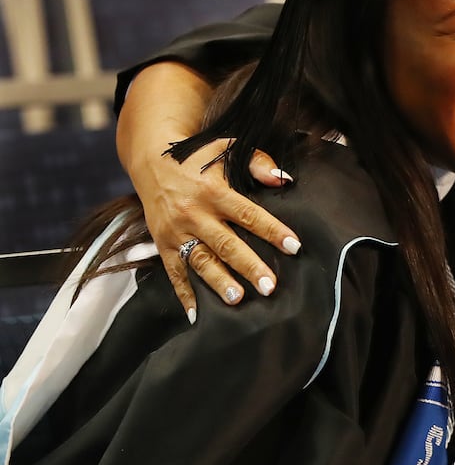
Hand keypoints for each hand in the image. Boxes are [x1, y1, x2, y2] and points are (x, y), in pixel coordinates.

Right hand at [136, 141, 301, 317]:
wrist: (150, 159)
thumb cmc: (199, 158)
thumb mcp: (228, 150)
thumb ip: (258, 163)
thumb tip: (284, 180)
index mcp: (214, 191)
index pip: (249, 214)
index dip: (273, 231)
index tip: (295, 247)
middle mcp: (194, 213)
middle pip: (226, 244)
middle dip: (249, 266)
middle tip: (270, 287)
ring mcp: (176, 231)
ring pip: (201, 261)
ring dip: (219, 282)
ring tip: (237, 300)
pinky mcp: (162, 244)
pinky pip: (174, 272)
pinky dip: (184, 294)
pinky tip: (197, 315)